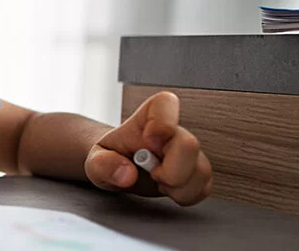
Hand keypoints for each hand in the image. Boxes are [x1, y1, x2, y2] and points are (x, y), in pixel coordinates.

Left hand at [85, 91, 212, 204]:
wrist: (119, 168)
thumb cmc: (110, 157)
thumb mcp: (95, 161)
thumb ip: (103, 164)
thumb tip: (127, 173)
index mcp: (149, 115)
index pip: (166, 103)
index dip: (162, 122)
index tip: (148, 141)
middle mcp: (174, 131)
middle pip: (189, 144)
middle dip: (170, 170)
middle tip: (152, 174)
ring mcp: (189, 152)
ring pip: (201, 170)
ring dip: (177, 186)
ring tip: (158, 182)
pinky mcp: (197, 172)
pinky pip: (203, 188)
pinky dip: (184, 196)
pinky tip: (167, 189)